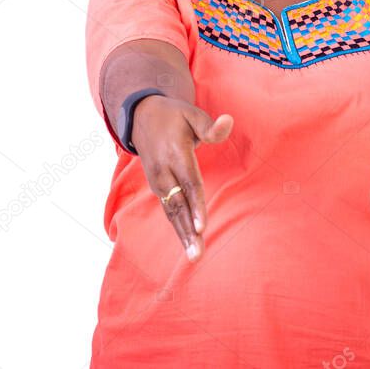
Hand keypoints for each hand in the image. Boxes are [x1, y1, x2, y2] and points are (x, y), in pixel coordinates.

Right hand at [130, 95, 232, 261]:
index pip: (188, 183)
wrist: (140, 116)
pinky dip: (178, 227)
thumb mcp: (192, 113)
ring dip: (182, 235)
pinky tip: (188, 243)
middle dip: (188, 231)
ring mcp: (157, 181)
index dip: (196, 206)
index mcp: (174, 153)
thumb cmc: (173, 116)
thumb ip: (210, 126)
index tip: (201, 226)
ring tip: (194, 256)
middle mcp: (163, 171)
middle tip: (197, 254)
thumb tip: (229, 122)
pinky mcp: (157, 187)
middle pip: (178, 205)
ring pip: (171, 212)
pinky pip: (169, 209)